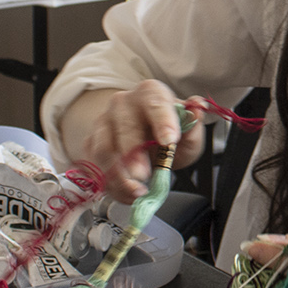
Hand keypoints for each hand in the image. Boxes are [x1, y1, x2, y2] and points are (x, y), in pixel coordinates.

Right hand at [74, 81, 208, 197]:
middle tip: (142, 176)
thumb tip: (197, 111)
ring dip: (118, 175)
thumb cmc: (167, 133)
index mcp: (151, 93)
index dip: (163, 121)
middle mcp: (123, 103)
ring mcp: (103, 122)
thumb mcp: (188, 133)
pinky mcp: (91, 142)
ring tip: (136, 192)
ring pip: (104, 149)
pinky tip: (126, 194)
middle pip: (126, 128)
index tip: (170, 141)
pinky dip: (109, 184)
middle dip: (133, 155)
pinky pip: (94, 165)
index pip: (156, 103)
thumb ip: (194, 128)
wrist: (144, 137)